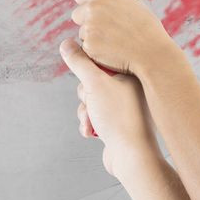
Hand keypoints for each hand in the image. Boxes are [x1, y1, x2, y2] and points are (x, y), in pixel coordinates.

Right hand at [59, 39, 161, 180]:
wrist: (133, 157)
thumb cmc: (119, 117)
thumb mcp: (94, 84)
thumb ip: (79, 62)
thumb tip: (66, 43)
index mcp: (131, 71)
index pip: (100, 58)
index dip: (88, 71)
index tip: (91, 83)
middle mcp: (132, 85)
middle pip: (93, 80)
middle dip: (86, 96)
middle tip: (93, 104)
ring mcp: (126, 104)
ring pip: (92, 98)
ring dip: (86, 111)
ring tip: (94, 122)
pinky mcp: (120, 120)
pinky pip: (97, 114)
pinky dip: (91, 122)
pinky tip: (94, 132)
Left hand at [69, 0, 180, 78]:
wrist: (151, 52)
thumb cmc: (147, 28)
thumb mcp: (133, 4)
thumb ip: (114, 1)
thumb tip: (106, 1)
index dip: (85, 2)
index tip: (89, 7)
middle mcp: (92, 7)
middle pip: (77, 14)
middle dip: (86, 21)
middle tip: (103, 28)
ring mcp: (89, 27)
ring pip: (83, 33)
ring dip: (93, 37)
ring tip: (115, 41)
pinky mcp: (89, 45)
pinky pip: (87, 48)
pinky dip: (96, 51)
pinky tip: (112, 50)